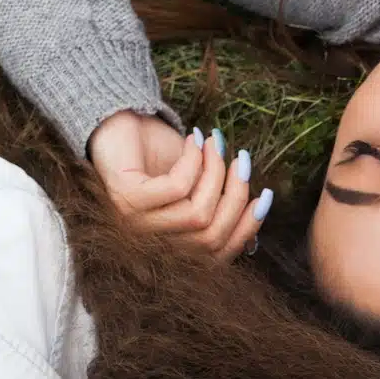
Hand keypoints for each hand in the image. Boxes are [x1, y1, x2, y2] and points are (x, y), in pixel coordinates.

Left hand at [87, 109, 270, 260]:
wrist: (114, 123)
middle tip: (243, 160)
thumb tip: (257, 213)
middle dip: (234, 195)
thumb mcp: (194, 184)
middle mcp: (150, 246)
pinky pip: (176, 187)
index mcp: (168, 249)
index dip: (246, 227)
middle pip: (210, 234)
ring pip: (196, 212)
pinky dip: (193, 160)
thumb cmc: (157, 157)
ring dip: (214, 172)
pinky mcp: (126, 198)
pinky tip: (194, 139)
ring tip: (215, 143)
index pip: (217, 254)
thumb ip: (219, 206)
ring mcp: (133, 225)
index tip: (265, 196)